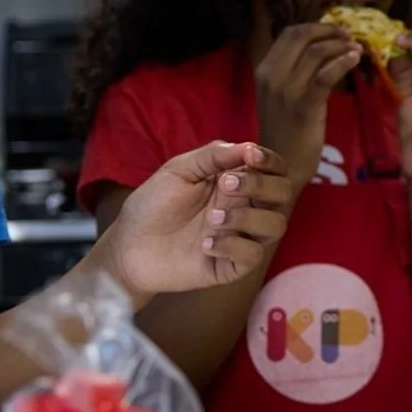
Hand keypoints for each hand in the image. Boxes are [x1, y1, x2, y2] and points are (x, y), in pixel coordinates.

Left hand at [98, 142, 292, 300]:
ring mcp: (241, 237)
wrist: (129, 246)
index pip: (273, 169)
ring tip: (212, 219)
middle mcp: (245, 207)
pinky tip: (206, 243)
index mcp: (236, 181)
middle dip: (261, 185)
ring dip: (247, 217)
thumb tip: (250, 146)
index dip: (270, 161)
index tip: (251, 157)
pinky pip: (253, 255)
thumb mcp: (179, 170)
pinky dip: (233, 245)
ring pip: (275, 225)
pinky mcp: (232, 265)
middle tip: (226, 185)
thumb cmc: (153, 205)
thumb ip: (214, 156)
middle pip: (283, 194)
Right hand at [255, 23, 360, 189]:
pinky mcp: (304, 106)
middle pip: (302, 36)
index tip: (336, 32)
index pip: (290, 33)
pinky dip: (343, 62)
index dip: (316, 27)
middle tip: (349, 36)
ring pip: (316, 52)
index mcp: (264, 70)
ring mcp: (286, 90)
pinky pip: (325, 75)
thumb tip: (320, 49)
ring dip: (340, 45)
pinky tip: (356, 59)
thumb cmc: (285, 133)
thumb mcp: (281, 96)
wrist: (279, 168)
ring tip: (357, 49)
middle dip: (329, 31)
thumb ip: (293, 72)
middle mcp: (272, 75)